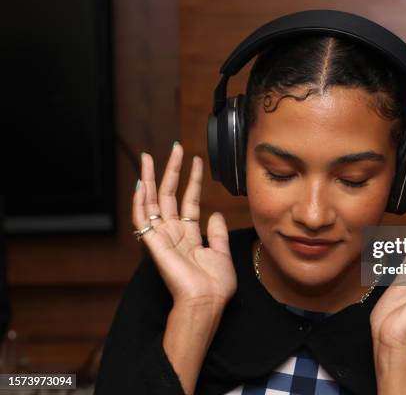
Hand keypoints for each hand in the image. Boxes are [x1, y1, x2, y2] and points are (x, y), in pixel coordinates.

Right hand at [132, 142, 236, 307]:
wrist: (206, 302)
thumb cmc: (214, 285)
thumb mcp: (221, 253)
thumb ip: (216, 232)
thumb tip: (215, 212)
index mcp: (189, 235)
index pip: (188, 200)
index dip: (192, 180)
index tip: (197, 161)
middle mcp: (173, 233)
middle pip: (168, 195)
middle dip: (171, 171)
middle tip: (174, 148)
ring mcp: (162, 237)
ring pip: (152, 202)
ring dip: (151, 178)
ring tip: (149, 157)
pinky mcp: (153, 243)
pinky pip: (142, 220)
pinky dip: (139, 202)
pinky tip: (141, 184)